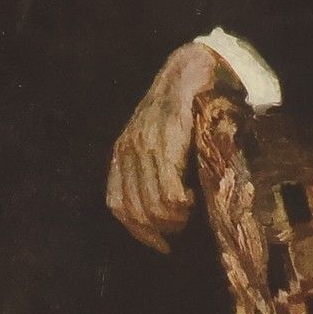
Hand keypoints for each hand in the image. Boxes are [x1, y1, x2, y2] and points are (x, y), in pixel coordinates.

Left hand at [106, 42, 234, 251]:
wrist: (193, 68)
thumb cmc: (182, 110)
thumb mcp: (157, 140)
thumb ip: (154, 169)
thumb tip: (163, 214)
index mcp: (122, 154)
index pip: (118, 205)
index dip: (140, 232)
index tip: (162, 245)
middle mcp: (129, 150)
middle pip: (137, 210)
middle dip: (162, 227)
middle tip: (184, 222)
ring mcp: (147, 143)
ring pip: (154, 204)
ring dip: (175, 217)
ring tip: (190, 209)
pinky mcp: (168, 137)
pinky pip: (168, 188)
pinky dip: (181, 202)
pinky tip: (193, 196)